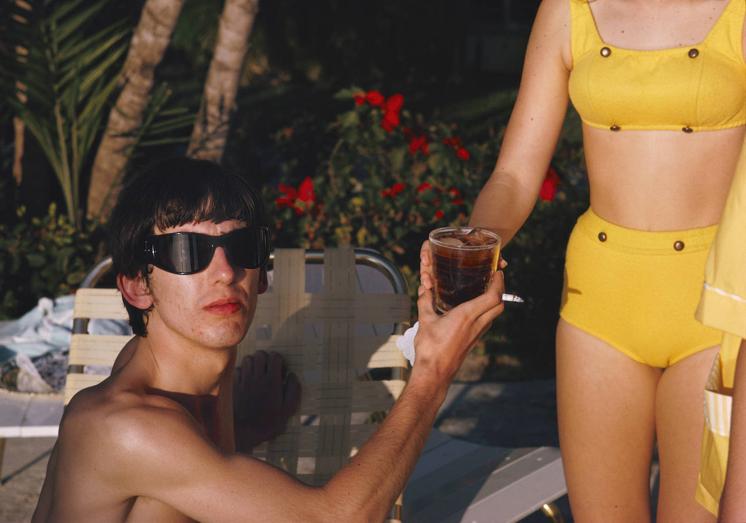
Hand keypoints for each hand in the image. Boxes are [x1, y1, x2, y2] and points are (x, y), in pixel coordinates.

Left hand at [234, 351, 300, 450]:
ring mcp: (245, 381)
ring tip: (258, 373)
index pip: (275, 357)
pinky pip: (238, 370)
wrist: (245, 432)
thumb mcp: (288, 409)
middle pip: (260, 354)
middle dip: (266, 359)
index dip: (279, 361)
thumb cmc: (269, 423)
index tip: (281, 371)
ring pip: (248, 359)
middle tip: (269, 370)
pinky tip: (247, 380)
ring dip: (254, 363)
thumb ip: (293, 390)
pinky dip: (243, 371)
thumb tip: (292, 376)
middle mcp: (257, 377)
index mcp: (272, 381)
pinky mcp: (235, 386)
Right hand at [411, 241, 504, 383]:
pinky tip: (475, 309)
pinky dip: (487, 312)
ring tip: (486, 290)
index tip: (498, 272)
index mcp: (466, 316)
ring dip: (495, 301)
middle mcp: (476, 324)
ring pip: (494, 314)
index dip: (499, 283)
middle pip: (499, 305)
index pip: (493, 297)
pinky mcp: (473, 340)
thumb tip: (424, 289)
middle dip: (500, 290)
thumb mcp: (425, 321)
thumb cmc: (430, 348)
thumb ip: (425, 302)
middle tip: (494, 279)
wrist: (435, 373)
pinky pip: (486, 322)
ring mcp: (477, 334)